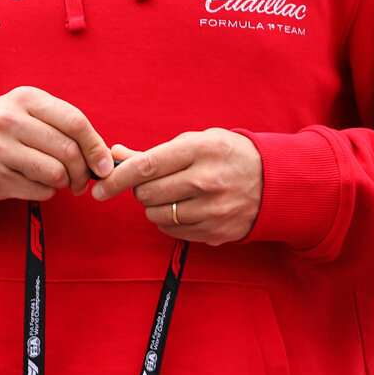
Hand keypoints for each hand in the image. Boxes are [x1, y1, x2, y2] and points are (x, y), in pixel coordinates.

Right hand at [0, 87, 113, 202]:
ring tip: (61, 182)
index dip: (96, 146)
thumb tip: (102, 154)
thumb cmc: (0, 129)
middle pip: (68, 151)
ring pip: (55, 173)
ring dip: (66, 183)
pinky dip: (47, 192)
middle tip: (83, 182)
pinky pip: (38, 190)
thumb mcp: (24, 110)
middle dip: (84, 172)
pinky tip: (37, 184)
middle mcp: (11, 121)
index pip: (75, 122)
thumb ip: (61, 124)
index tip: (105, 164)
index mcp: (26, 98)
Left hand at [91, 130, 262, 244]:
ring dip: (154, 205)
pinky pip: (171, 231)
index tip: (100, 187)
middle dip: (139, 189)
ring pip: (156, 214)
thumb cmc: (228, 155)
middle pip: (147, 193)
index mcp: (201, 150)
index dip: (118, 178)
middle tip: (151, 182)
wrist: (274, 182)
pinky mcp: (214, 233)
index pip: (147, 166)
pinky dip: (169, 220)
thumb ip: (155, 152)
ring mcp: (211, 210)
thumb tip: (116, 154)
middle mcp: (207, 180)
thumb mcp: (198, 141)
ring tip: (172, 194)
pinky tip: (184, 208)